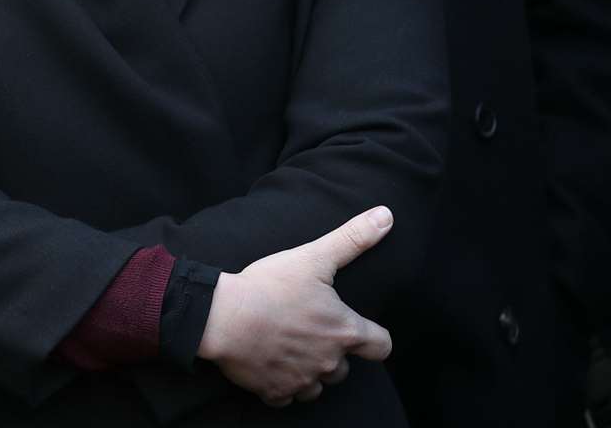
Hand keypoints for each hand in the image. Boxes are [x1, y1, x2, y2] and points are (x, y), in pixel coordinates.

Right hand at [197, 206, 393, 407]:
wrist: (223, 316)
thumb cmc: (270, 286)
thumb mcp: (314, 257)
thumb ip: (353, 238)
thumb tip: (386, 215)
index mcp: (343, 331)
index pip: (381, 346)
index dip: (376, 339)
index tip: (364, 332)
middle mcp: (329, 362)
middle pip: (345, 368)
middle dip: (333, 353)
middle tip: (311, 330)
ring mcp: (301, 380)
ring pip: (317, 386)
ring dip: (310, 371)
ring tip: (291, 347)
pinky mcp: (275, 391)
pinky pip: (287, 396)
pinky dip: (282, 383)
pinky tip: (270, 362)